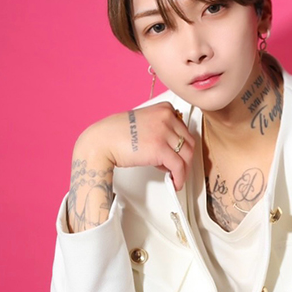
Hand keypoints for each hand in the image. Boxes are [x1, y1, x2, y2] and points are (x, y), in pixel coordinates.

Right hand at [76, 102, 194, 190]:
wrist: (101, 141)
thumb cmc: (116, 134)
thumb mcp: (144, 122)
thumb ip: (160, 128)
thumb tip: (172, 146)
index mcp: (164, 109)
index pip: (184, 130)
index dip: (182, 146)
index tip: (178, 155)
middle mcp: (166, 117)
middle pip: (189, 142)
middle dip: (185, 159)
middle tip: (178, 169)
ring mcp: (164, 132)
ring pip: (187, 155)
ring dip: (184, 169)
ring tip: (175, 177)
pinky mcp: (160, 149)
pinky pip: (179, 166)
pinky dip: (180, 177)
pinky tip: (175, 183)